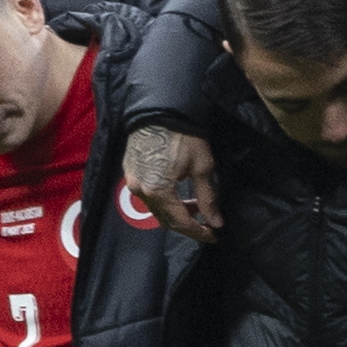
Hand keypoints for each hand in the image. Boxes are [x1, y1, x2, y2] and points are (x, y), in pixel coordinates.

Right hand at [118, 120, 220, 240]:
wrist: (160, 109)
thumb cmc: (184, 136)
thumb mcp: (202, 167)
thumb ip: (208, 198)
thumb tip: (216, 222)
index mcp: (158, 191)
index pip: (180, 222)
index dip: (198, 232)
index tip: (214, 236)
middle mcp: (140, 190)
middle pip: (165, 219)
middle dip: (188, 224)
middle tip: (207, 225)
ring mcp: (132, 181)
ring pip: (156, 207)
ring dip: (176, 211)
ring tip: (197, 206)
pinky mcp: (129, 171)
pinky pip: (147, 194)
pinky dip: (164, 199)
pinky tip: (179, 194)